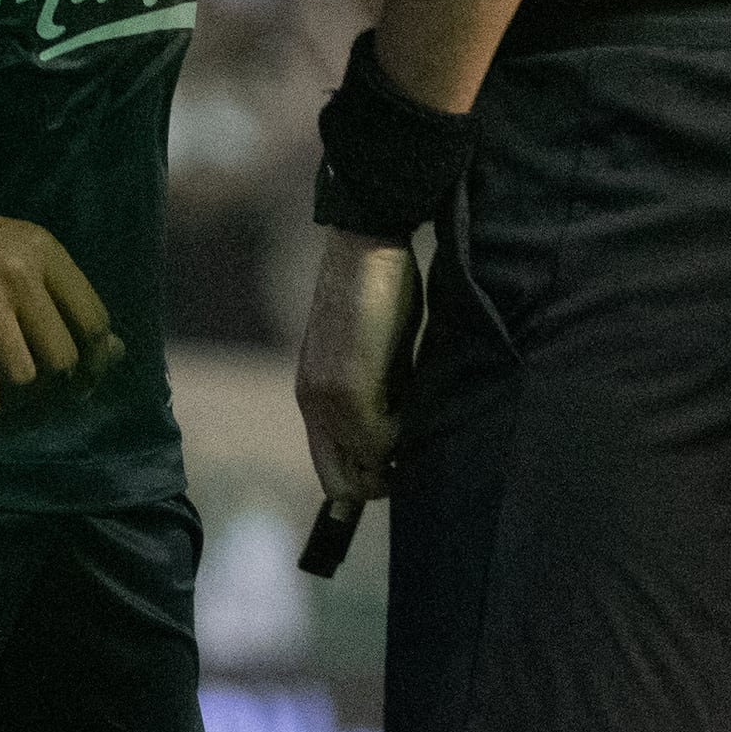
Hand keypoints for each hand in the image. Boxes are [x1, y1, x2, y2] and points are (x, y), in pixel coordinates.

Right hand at [0, 172, 120, 421]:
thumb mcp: (11, 252)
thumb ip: (60, 298)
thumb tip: (118, 352)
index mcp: (42, 251)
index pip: (95, 322)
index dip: (94, 366)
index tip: (80, 387)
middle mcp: (19, 270)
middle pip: (64, 359)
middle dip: (53, 393)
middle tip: (32, 404)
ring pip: (25, 378)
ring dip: (14, 404)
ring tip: (0, 405)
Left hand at [294, 235, 421, 505]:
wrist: (367, 244)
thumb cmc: (379, 290)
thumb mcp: (373, 356)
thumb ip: (377, 396)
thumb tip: (400, 438)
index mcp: (315, 395)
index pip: (331, 473)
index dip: (367, 479)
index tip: (399, 465)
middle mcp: (314, 405)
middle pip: (342, 487)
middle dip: (382, 482)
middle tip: (412, 450)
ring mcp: (329, 401)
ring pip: (366, 468)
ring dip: (397, 455)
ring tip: (416, 414)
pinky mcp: (351, 390)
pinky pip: (383, 441)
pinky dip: (407, 433)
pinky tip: (416, 396)